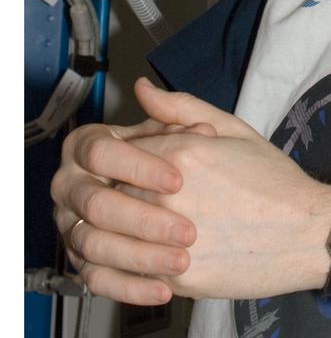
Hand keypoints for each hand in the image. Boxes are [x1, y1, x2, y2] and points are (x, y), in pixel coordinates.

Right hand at [51, 108, 210, 304]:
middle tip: (185, 230)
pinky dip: (130, 287)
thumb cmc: (203, 162)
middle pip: (95, 203)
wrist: (211, 202)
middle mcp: (73, 185)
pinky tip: (163, 287)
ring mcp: (74, 226)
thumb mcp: (201, 128)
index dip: (138, 166)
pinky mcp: (84, 261)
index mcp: (91, 145)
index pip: (101, 151)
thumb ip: (177, 110)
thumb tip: (146, 88)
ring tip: (181, 261)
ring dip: (140, 256)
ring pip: (94, 245)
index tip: (177, 180)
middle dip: (143, 218)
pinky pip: (97, 280)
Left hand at [77, 79, 330, 302]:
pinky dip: (136, 261)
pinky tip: (158, 251)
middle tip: (148, 196)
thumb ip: (181, 107)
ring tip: (152, 225)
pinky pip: (134, 270)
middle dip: (122, 192)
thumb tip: (142, 89)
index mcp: (181, 153)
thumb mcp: (232, 129)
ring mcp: (171, 239)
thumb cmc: (273, 180)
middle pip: (112, 191)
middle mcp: (170, 195)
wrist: (307, 231)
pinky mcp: (178, 277)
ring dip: (124, 229)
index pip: (119, 151)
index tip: (139, 166)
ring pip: (116, 233)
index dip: (126, 158)